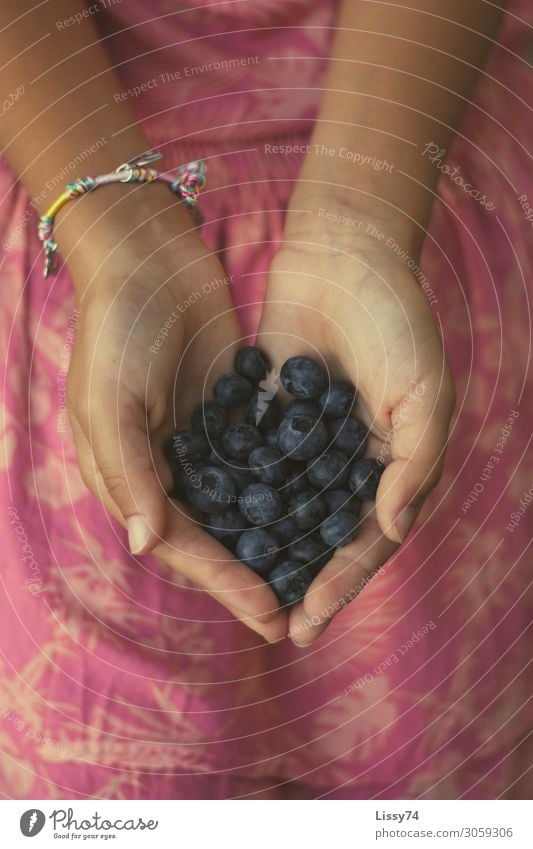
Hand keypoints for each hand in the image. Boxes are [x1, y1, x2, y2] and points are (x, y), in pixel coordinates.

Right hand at [61, 186, 287, 641]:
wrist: (150, 256)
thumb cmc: (119, 327)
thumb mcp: (112, 399)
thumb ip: (129, 470)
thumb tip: (145, 545)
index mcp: (129, 476)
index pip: (181, 543)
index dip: (224, 581)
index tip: (270, 614)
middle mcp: (166, 469)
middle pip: (214, 536)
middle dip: (253, 575)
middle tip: (299, 615)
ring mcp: (200, 442)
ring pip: (241, 507)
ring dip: (273, 542)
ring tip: (315, 575)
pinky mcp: (230, 414)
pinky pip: (259, 462)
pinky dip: (284, 489)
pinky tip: (320, 509)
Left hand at [258, 205, 454, 644]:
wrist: (344, 251)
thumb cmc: (396, 318)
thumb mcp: (425, 390)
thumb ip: (415, 462)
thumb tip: (393, 529)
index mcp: (394, 462)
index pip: (368, 538)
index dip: (341, 583)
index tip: (309, 622)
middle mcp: (350, 459)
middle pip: (323, 534)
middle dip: (301, 580)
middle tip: (272, 627)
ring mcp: (308, 439)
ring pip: (286, 508)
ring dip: (267, 550)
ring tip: (237, 591)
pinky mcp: (271, 414)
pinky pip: (255, 464)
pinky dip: (239, 496)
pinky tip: (211, 528)